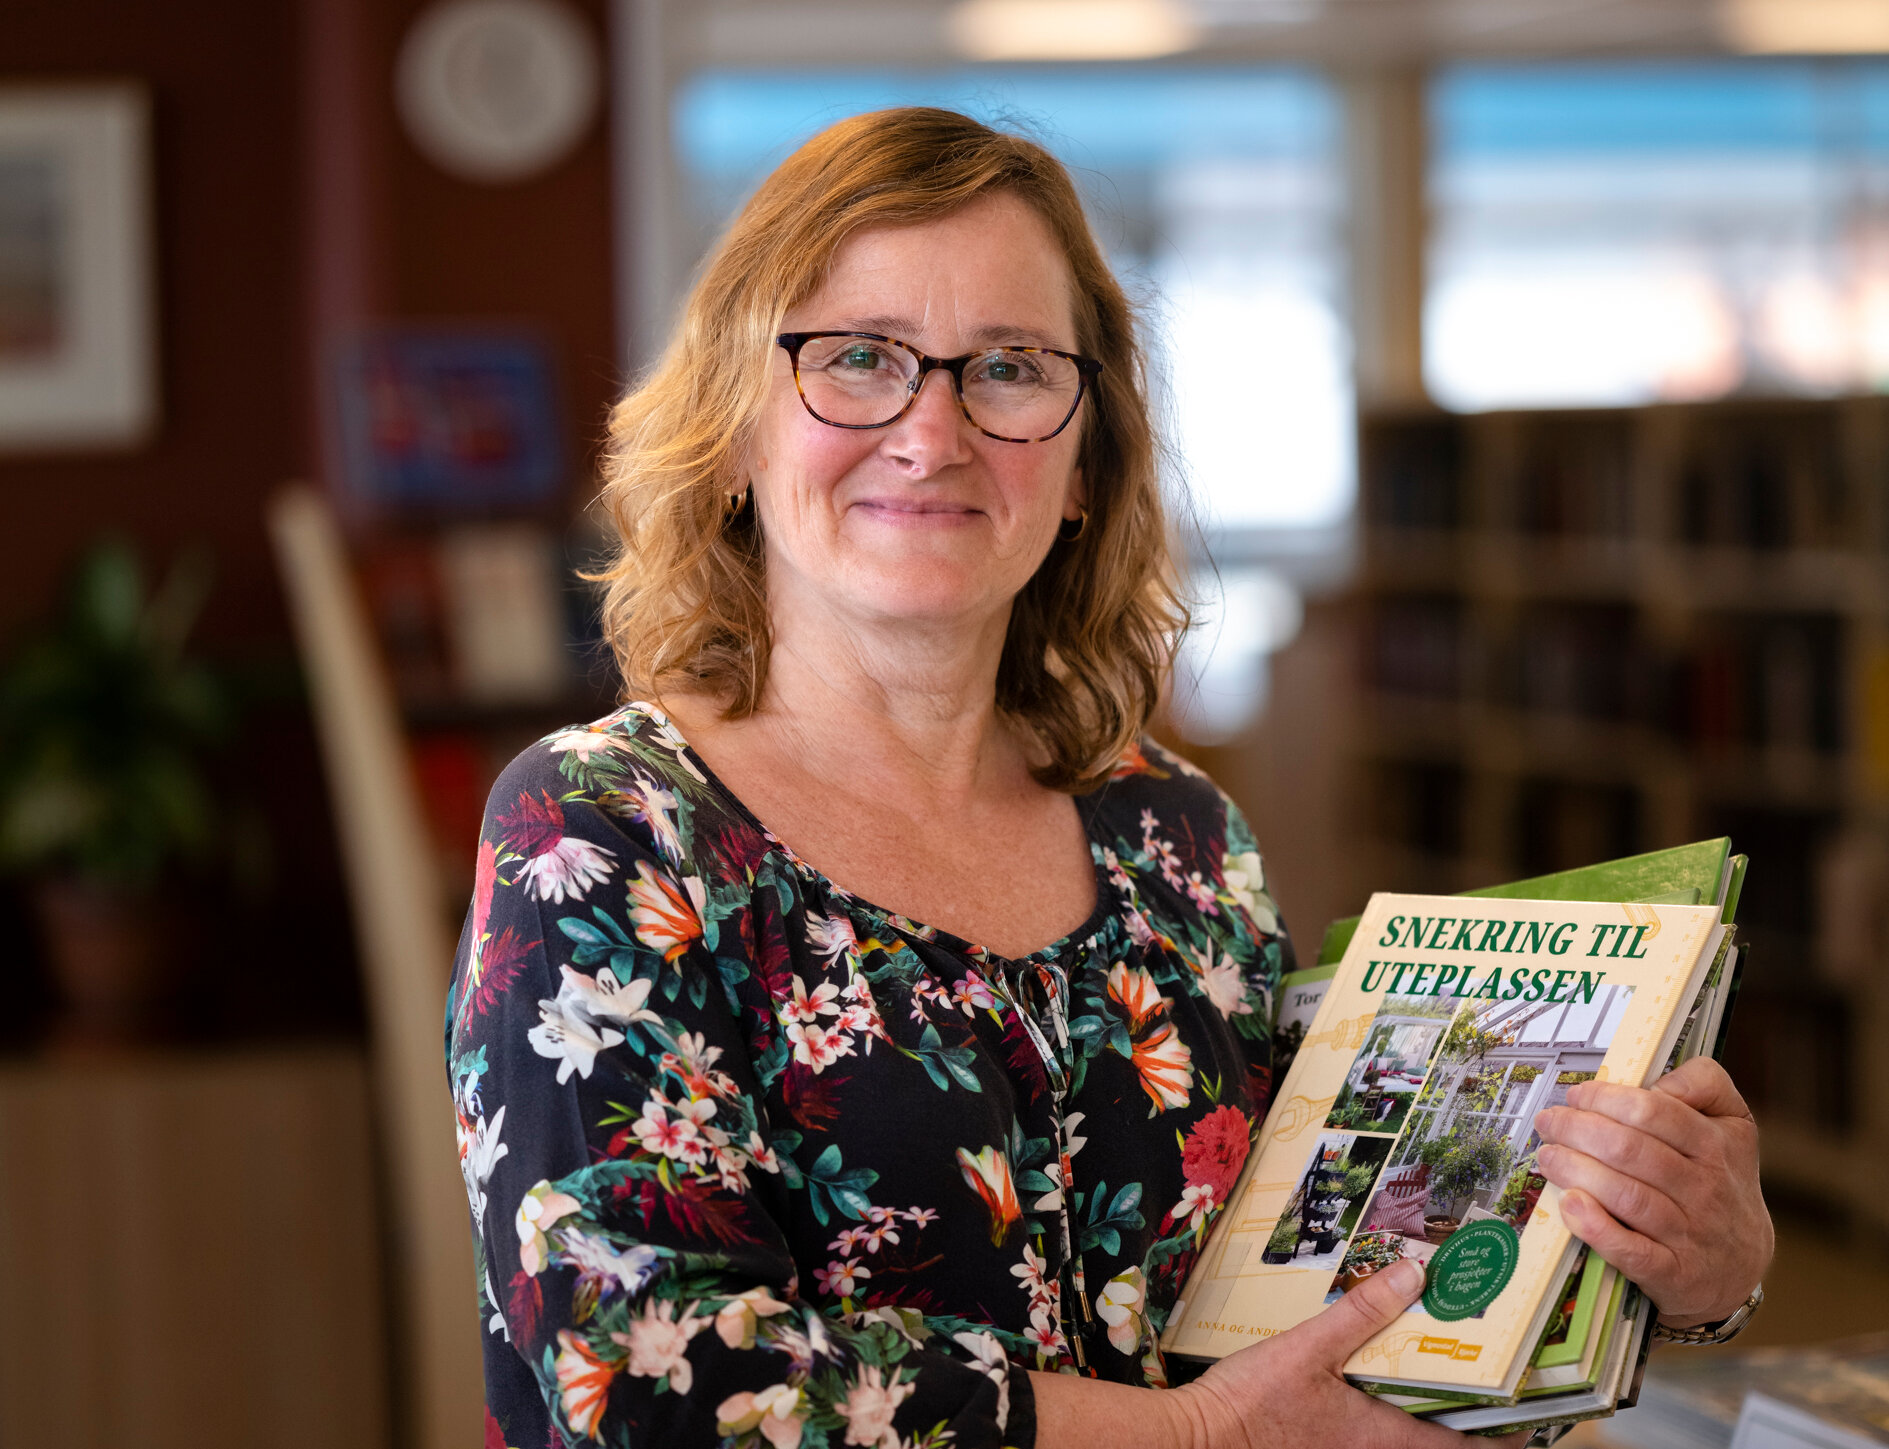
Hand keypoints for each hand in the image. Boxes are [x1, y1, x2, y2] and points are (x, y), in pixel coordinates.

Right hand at [1171, 1259, 1528, 1448]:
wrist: (1197, 1442)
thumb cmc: (1252, 1404)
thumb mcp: (1308, 1346)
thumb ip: (1362, 1311)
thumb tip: (1416, 1275)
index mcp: (1383, 1435)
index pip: (1462, 1446)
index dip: (1502, 1437)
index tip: (1532, 1420)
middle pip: (1438, 1447)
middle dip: (1466, 1425)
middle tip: (1492, 1392)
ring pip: (1405, 1444)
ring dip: (1428, 1421)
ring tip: (1444, 1389)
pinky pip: (1371, 1440)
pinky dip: (1390, 1418)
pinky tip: (1375, 1392)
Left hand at [1532, 1057, 1772, 1326]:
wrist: (1739, 1263)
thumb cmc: (1720, 1180)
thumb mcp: (1733, 1123)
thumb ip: (1704, 1085)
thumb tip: (1658, 1082)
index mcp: (1716, 1143)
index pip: (1653, 1111)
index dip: (1604, 1098)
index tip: (1576, 1096)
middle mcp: (1706, 1187)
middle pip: (1629, 1150)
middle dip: (1577, 1130)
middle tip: (1549, 1123)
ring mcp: (1690, 1233)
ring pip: (1625, 1195)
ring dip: (1575, 1171)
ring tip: (1548, 1156)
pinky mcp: (1673, 1273)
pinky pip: (1630, 1250)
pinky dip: (1595, 1227)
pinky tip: (1569, 1205)